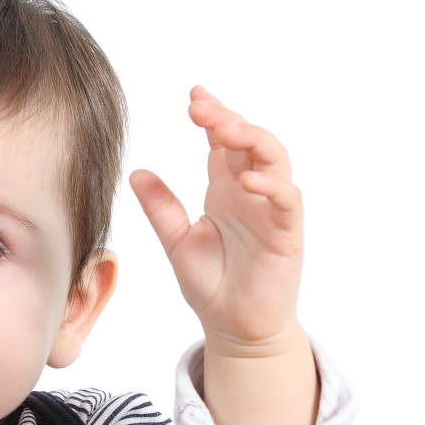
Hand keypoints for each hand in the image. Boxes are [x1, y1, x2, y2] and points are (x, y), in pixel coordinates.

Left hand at [130, 87, 316, 424]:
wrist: (234, 328)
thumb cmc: (211, 284)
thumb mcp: (176, 242)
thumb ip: (160, 208)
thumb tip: (136, 172)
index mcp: (223, 188)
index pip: (220, 141)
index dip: (211, 115)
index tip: (193, 96)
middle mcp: (249, 192)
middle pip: (247, 141)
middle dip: (227, 119)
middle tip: (201, 107)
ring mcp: (271, 210)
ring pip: (274, 160)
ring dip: (253, 140)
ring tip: (226, 131)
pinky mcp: (288, 234)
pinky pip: (288, 201)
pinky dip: (273, 186)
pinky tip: (250, 180)